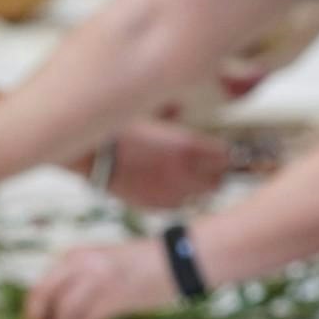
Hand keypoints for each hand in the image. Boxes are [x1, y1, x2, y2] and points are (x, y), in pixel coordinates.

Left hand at [26, 239, 174, 318]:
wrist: (173, 261)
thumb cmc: (137, 264)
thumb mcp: (99, 262)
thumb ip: (76, 278)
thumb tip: (53, 308)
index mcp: (75, 256)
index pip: (40, 288)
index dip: (33, 311)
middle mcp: (81, 267)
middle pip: (44, 301)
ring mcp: (96, 282)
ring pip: (64, 315)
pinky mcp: (113, 299)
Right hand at [106, 121, 228, 209]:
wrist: (91, 154)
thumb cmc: (118, 127)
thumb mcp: (154, 113)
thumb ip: (177, 114)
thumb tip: (183, 111)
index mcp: (189, 148)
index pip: (227, 156)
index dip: (223, 152)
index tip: (220, 148)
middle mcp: (185, 175)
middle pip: (219, 180)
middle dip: (215, 171)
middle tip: (207, 162)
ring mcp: (171, 194)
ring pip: (200, 196)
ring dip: (198, 185)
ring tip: (184, 172)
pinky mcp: (155, 207)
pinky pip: (178, 204)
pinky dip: (177, 195)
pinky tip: (166, 183)